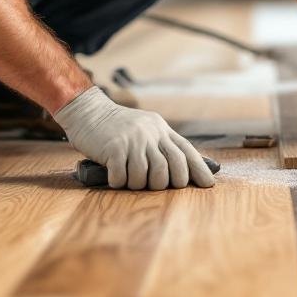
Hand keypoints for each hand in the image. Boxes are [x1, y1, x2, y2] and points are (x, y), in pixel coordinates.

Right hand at [54, 86, 215, 189]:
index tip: (208, 185)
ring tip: (130, 179)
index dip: (199, 169)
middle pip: (172, 167)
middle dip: (167, 183)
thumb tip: (184, 169)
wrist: (88, 111)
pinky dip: (120, 182)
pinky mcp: (114, 147)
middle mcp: (151, 133)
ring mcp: (133, 140)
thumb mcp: (145, 129)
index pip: (186, 151)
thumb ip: (162, 144)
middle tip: (155, 186)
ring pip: (148, 176)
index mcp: (161, 129)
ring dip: (139, 184)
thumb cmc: (117, 127)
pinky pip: (123, 176)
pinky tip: (115, 177)